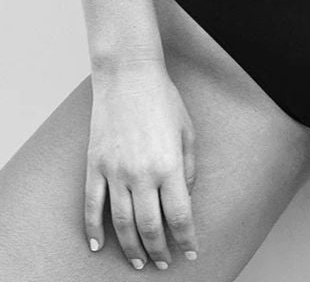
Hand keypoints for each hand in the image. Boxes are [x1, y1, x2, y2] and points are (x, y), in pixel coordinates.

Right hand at [84, 60, 198, 269]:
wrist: (128, 74)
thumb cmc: (163, 99)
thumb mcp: (188, 131)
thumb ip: (189, 168)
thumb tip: (186, 199)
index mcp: (169, 165)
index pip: (180, 216)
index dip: (186, 239)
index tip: (190, 253)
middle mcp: (142, 173)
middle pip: (150, 227)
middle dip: (159, 251)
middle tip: (163, 263)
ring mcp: (115, 170)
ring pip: (122, 223)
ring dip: (131, 248)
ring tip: (138, 262)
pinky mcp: (95, 164)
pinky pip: (92, 205)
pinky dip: (93, 230)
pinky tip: (98, 246)